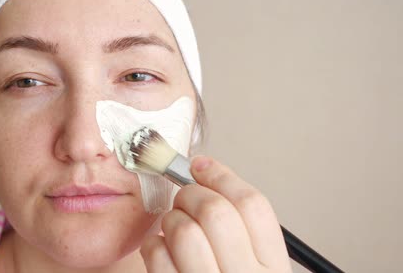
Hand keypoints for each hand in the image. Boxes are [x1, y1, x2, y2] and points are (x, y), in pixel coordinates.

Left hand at [140, 157, 291, 272]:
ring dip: (170, 220)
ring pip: (182, 229)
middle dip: (191, 194)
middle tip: (185, 199)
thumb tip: (207, 179)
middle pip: (215, 211)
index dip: (223, 176)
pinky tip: (162, 252)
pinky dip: (153, 245)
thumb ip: (242, 236)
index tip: (202, 165)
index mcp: (273, 272)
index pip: (253, 206)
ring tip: (173, 229)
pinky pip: (156, 254)